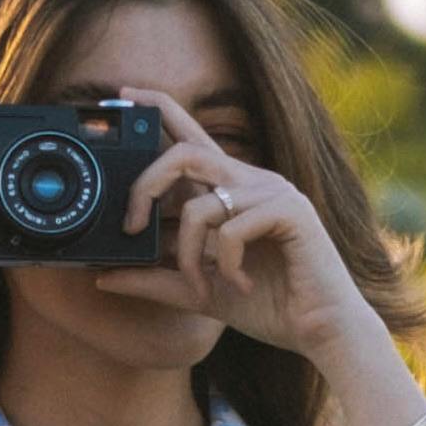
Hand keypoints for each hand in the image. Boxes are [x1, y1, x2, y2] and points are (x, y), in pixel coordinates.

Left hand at [121, 93, 374, 368]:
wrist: (322, 330)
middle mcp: (250, 181)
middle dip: (146, 186)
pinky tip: (243, 286)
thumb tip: (102, 276)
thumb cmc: (270, 305)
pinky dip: (226, 266)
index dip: (158, 108)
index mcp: (231, 189)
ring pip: (200, 205)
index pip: (190, 134)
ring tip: (202, 285)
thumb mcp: (199, 291)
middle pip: (183, 154)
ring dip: (187, 254)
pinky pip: (231, 230)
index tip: (123, 94)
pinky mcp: (290, 212)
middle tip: (130, 227)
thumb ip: (156, 281)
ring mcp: (273, 192)